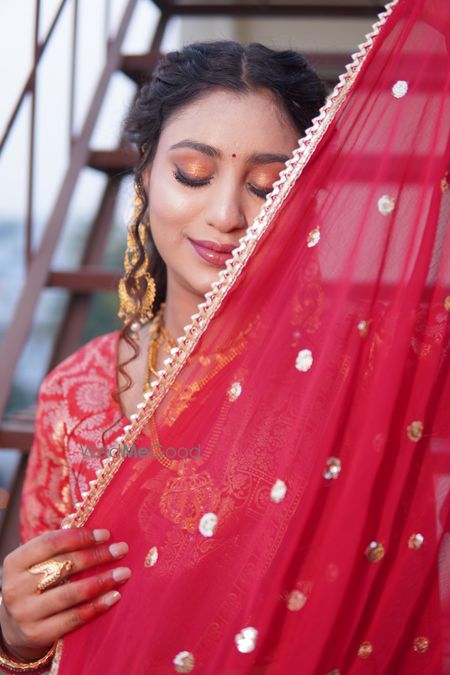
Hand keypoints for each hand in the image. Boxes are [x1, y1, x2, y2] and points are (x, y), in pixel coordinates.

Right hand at [0, 528, 129, 661]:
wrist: (16, 626)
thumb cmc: (35, 583)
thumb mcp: (37, 563)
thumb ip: (58, 545)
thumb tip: (85, 523)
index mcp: (14, 562)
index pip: (50, 543)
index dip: (80, 536)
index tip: (105, 534)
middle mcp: (15, 588)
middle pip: (63, 566)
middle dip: (96, 556)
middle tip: (121, 550)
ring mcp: (25, 613)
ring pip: (71, 593)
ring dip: (102, 581)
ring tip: (123, 573)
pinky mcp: (37, 633)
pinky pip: (73, 617)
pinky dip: (97, 606)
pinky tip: (114, 596)